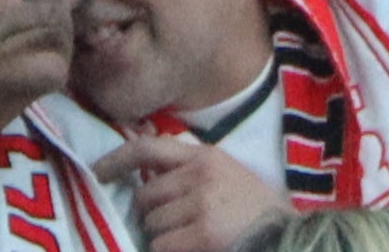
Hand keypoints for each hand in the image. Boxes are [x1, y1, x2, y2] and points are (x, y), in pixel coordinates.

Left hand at [116, 125, 279, 251]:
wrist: (291, 240)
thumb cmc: (257, 214)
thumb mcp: (227, 177)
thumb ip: (190, 172)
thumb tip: (143, 173)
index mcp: (205, 156)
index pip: (148, 148)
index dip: (116, 160)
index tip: (97, 173)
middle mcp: (200, 174)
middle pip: (145, 195)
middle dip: (151, 216)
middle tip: (175, 230)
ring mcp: (201, 203)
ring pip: (152, 224)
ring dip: (163, 239)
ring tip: (192, 241)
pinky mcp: (203, 233)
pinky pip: (161, 245)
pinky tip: (193, 250)